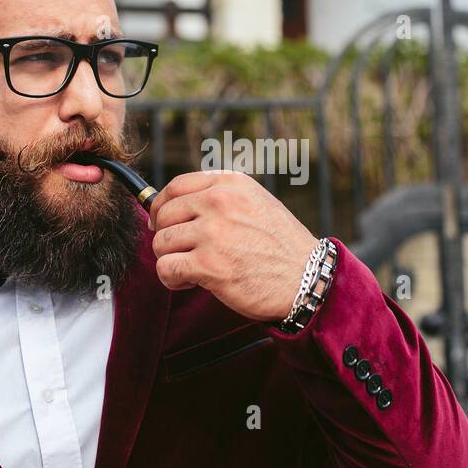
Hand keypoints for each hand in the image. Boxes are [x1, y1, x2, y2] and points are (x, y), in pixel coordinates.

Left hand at [148, 170, 319, 322]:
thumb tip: (173, 205)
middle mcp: (220, 202)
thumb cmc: (280, 246)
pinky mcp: (209, 264)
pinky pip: (166, 268)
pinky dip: (172, 280)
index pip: (176, 186)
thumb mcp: (255, 203)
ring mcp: (213, 233)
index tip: (162, 222)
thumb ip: (220, 197)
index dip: (161, 206)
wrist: (306, 278)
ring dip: (170, 260)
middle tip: (184, 252)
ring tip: (191, 269)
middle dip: (167, 236)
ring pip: (161, 243)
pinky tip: (190, 282)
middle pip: (164, 215)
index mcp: (230, 184)